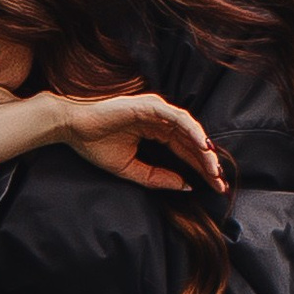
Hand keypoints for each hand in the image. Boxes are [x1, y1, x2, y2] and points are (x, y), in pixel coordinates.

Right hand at [55, 88, 230, 196]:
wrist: (72, 128)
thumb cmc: (96, 145)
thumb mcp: (130, 169)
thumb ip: (157, 177)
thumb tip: (185, 186)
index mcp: (157, 133)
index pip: (186, 152)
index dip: (201, 170)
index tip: (215, 188)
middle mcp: (161, 120)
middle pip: (192, 143)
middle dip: (208, 164)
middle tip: (221, 184)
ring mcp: (157, 111)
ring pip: (189, 130)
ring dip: (204, 150)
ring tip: (214, 169)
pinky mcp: (151, 106)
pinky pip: (178, 118)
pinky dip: (193, 131)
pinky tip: (203, 147)